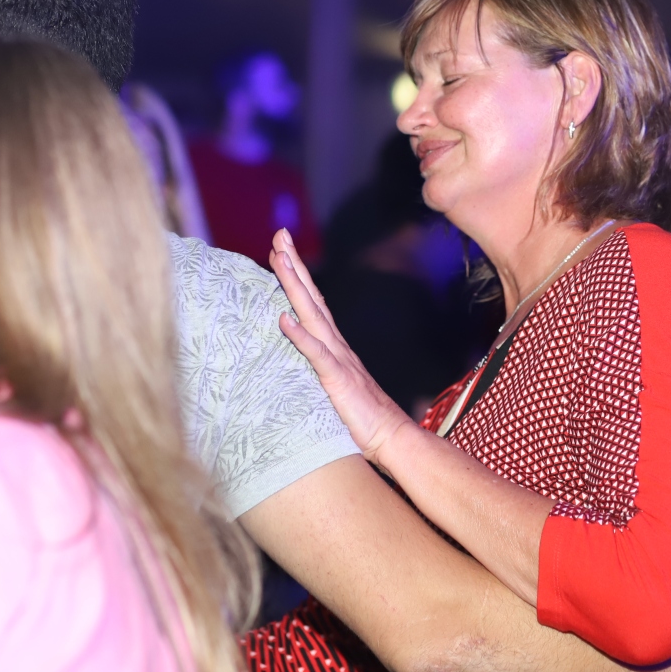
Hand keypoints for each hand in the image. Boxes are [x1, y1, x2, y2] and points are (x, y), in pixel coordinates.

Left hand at [271, 228, 412, 466]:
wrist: (391, 436)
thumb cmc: (360, 416)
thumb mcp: (333, 384)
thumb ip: (319, 366)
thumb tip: (300, 351)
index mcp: (333, 344)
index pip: (312, 301)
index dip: (297, 275)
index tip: (281, 248)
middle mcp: (335, 344)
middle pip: (311, 297)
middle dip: (294, 265)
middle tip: (279, 235)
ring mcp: (337, 359)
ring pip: (312, 315)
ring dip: (294, 286)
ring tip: (279, 260)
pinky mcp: (338, 379)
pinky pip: (317, 354)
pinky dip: (300, 336)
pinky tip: (285, 320)